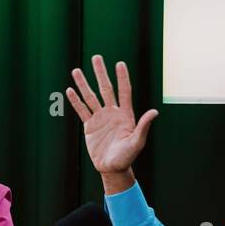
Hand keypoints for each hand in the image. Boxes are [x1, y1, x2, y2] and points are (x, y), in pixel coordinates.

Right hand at [68, 55, 158, 190]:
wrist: (112, 168)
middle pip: (105, 89)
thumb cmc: (127, 156)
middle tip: (96, 58)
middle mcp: (112, 112)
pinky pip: (81, 110)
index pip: (124, 91)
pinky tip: (70, 90)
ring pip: (90, 97)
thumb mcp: (137, 142)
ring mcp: (100, 118)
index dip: (122, 78)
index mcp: (125, 115)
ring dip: (83, 84)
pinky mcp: (89, 126)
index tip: (119, 63)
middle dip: (100, 73)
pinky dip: (75, 101)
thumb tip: (154, 112)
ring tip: (76, 71)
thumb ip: (143, 126)